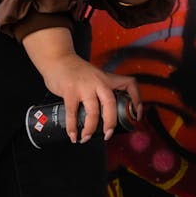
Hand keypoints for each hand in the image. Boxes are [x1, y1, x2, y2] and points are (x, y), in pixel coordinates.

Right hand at [22, 27, 140, 141]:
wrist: (57, 59)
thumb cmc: (76, 71)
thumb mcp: (95, 76)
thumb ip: (101, 90)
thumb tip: (105, 113)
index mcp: (107, 79)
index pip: (130, 84)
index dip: (137, 100)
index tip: (137, 115)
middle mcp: (98, 82)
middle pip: (110, 104)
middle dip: (110, 123)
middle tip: (108, 134)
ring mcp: (84, 87)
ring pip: (93, 111)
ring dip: (90, 129)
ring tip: (86, 138)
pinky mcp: (69, 91)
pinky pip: (72, 113)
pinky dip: (72, 127)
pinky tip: (73, 135)